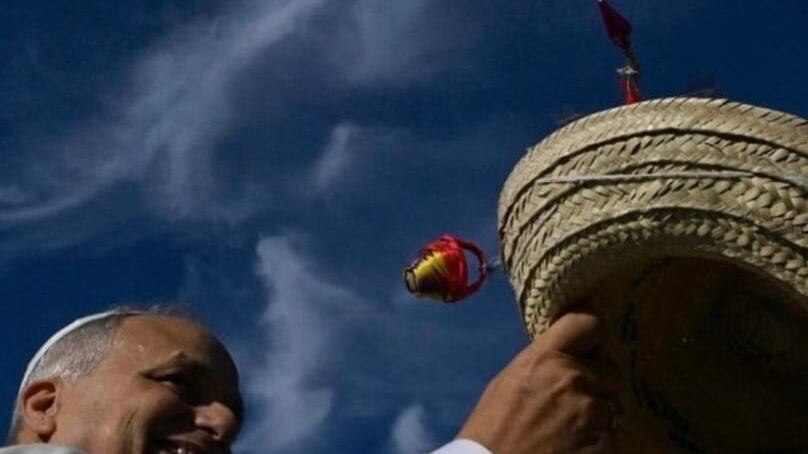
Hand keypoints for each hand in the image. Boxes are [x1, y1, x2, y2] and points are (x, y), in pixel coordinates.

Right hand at [457, 310, 621, 453]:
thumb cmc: (491, 429)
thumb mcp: (509, 382)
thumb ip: (542, 363)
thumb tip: (564, 356)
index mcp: (546, 358)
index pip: (588, 322)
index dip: (593, 333)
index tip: (590, 344)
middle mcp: (574, 378)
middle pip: (611, 368)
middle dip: (599, 382)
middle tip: (576, 399)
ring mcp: (593, 412)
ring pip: (613, 404)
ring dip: (598, 413)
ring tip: (570, 428)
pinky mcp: (605, 442)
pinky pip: (613, 433)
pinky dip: (599, 439)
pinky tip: (575, 446)